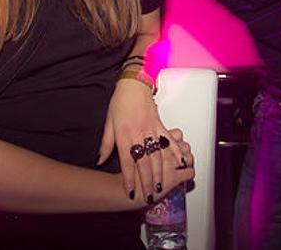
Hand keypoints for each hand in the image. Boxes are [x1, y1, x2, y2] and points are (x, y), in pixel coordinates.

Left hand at [98, 79, 186, 203]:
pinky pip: (169, 142)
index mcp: (124, 135)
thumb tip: (100, 160)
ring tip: (161, 186)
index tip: (131, 191)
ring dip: (160, 172)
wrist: (134, 84)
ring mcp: (152, 130)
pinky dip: (176, 153)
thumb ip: (106, 144)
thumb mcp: (108, 123)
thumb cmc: (120, 102)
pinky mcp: (160, 125)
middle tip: (148, 195)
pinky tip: (181, 163)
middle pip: (144, 163)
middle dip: (146, 181)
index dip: (129, 178)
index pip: (127, 162)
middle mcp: (139, 135)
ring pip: (157, 155)